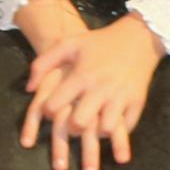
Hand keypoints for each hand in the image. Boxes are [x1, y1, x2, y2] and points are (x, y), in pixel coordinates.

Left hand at [17, 14, 161, 169]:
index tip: (51, 110)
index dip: (48, 111)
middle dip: (72, 130)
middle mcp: (100, 88)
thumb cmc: (100, 41)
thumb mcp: (69, 43)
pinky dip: (119, 133)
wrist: (140, 36)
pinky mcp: (138, 101)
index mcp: (81, 76)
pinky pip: (127, 127)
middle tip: (73, 125)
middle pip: (79, 124)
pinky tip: (113, 130)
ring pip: (105, 129)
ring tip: (94, 129)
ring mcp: (121, 96)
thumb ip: (43, 63)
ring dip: (97, 133)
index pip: (55, 105)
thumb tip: (28, 89)